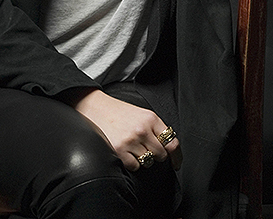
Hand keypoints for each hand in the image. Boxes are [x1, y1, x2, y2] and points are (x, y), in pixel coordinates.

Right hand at [67, 89, 181, 170]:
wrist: (95, 107)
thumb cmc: (118, 112)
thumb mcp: (141, 114)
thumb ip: (156, 128)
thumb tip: (169, 147)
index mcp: (151, 119)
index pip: (172, 142)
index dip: (176, 156)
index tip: (176, 163)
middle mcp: (143, 129)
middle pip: (161, 154)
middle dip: (156, 155)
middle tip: (146, 149)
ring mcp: (131, 140)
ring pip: (148, 161)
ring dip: (143, 158)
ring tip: (134, 148)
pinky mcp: (119, 150)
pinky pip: (134, 165)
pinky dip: (132, 162)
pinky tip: (126, 152)